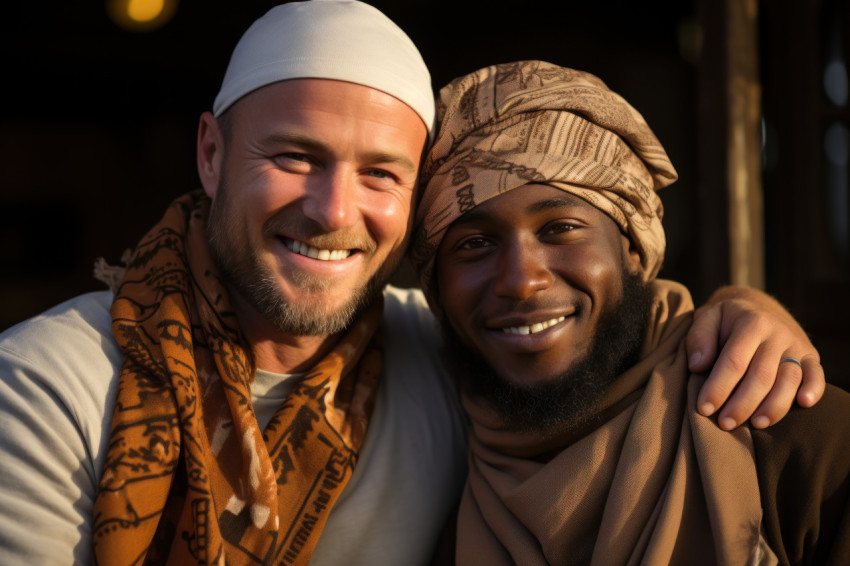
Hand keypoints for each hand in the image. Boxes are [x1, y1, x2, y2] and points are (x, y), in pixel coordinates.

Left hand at [686, 285, 824, 429]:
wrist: (756, 307)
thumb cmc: (724, 322)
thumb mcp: (706, 319)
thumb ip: (699, 339)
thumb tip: (698, 366)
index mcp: (750, 322)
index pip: (734, 361)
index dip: (718, 388)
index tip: (703, 408)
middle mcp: (777, 333)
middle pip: (762, 376)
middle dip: (742, 404)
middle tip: (725, 424)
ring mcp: (796, 344)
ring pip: (789, 380)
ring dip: (773, 406)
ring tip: (755, 424)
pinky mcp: (811, 356)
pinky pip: (816, 374)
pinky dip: (814, 390)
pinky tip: (803, 404)